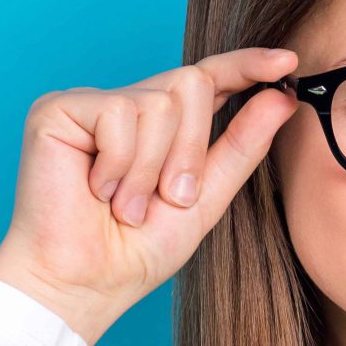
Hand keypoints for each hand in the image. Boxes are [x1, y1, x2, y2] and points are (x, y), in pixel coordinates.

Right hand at [0, 46, 300, 345]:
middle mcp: (129, 106)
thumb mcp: (207, 198)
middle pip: (190, 84)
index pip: (210, 78)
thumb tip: (282, 98)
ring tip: (126, 206)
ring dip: (152, 169)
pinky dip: (120, 164)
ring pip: (157, 103)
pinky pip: (118, 113)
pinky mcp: (58, 109)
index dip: (247, 66)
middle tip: (169, 198)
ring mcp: (93, 105)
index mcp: (165, 126)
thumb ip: (242, 145)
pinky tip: (97, 190)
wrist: (85, 284)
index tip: (287, 62)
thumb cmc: (137, 250)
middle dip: (190, 151)